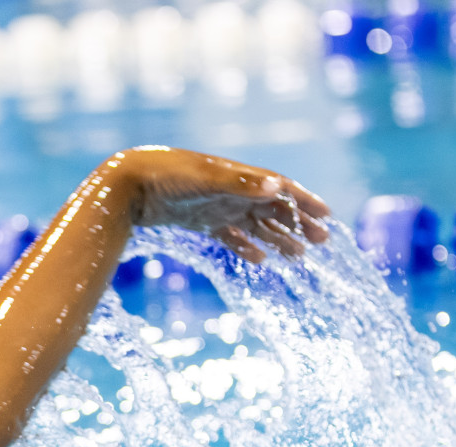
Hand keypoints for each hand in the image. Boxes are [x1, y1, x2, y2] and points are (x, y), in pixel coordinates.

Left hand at [115, 146, 330, 263]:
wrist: (128, 184)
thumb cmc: (168, 175)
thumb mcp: (208, 179)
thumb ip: (243, 184)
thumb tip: (279, 186)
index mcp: (240, 176)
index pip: (282, 188)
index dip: (305, 201)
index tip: (328, 216)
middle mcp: (233, 190)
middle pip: (274, 208)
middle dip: (298, 224)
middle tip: (320, 242)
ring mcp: (218, 206)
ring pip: (256, 225)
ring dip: (277, 239)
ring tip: (297, 256)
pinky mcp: (201, 221)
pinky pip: (230, 236)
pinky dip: (246, 247)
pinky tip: (260, 261)